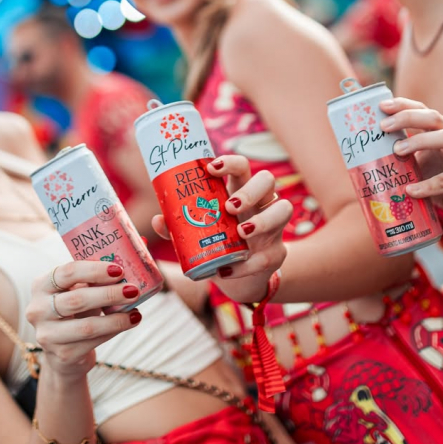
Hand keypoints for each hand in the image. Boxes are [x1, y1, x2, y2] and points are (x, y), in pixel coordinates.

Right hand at [26, 261, 141, 381]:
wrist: (63, 352)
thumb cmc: (76, 311)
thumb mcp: (79, 290)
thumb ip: (100, 273)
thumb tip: (142, 243)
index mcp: (41, 285)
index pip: (67, 272)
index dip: (95, 270)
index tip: (119, 270)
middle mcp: (38, 310)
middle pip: (77, 299)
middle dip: (109, 294)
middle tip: (133, 290)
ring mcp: (47, 335)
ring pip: (87, 326)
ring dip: (116, 318)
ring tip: (136, 310)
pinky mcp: (62, 355)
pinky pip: (93, 342)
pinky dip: (114, 330)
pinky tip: (130, 322)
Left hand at [152, 155, 290, 304]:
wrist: (240, 280)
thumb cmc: (219, 246)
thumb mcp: (197, 235)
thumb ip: (178, 226)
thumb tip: (157, 219)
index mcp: (239, 192)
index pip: (242, 167)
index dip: (231, 163)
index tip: (212, 169)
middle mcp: (260, 205)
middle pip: (268, 180)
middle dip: (250, 190)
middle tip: (230, 206)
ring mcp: (273, 228)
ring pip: (284, 209)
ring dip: (262, 220)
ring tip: (241, 232)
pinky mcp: (277, 253)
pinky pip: (270, 255)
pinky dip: (247, 265)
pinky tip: (227, 270)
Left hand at [379, 97, 442, 225]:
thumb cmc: (440, 181)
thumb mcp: (420, 164)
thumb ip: (403, 154)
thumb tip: (365, 152)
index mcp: (441, 130)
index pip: (423, 110)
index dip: (403, 105)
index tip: (382, 106)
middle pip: (434, 118)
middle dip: (407, 118)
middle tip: (384, 127)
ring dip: (420, 142)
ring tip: (397, 151)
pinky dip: (427, 185)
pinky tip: (411, 190)